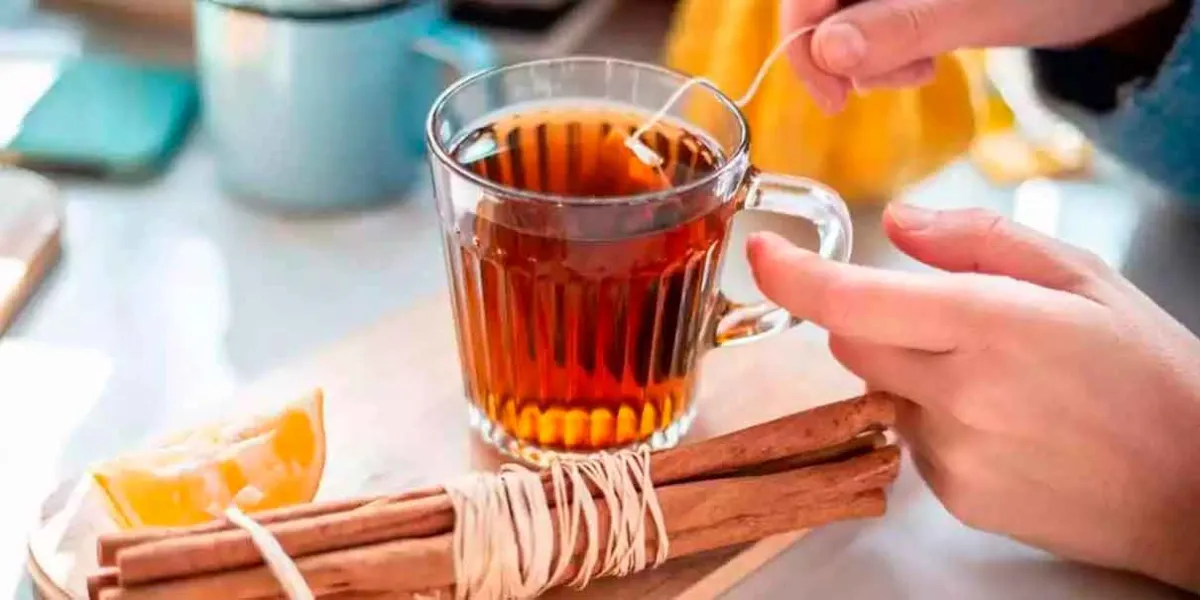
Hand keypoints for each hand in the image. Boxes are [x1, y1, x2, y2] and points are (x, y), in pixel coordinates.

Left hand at [747, 204, 1199, 590]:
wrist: (1194, 488)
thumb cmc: (1149, 375)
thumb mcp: (1082, 278)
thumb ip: (981, 241)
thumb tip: (901, 224)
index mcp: (988, 325)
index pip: (851, 299)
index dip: (793, 275)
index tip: (764, 252)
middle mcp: (957, 393)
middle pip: (849, 341)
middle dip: (871, 317)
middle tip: (948, 319)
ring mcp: (951, 452)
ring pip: (879, 390)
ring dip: (909, 372)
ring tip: (997, 381)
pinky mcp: (954, 496)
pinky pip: (909, 441)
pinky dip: (934, 422)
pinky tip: (1002, 424)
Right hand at [782, 0, 1172, 108]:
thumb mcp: (976, 10)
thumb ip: (900, 27)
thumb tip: (829, 51)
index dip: (805, 40)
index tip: (832, 95)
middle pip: (820, 8)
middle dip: (844, 54)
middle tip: (901, 79)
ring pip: (840, 22)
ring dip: (868, 60)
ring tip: (924, 67)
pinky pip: (866, 26)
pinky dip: (885, 54)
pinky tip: (923, 58)